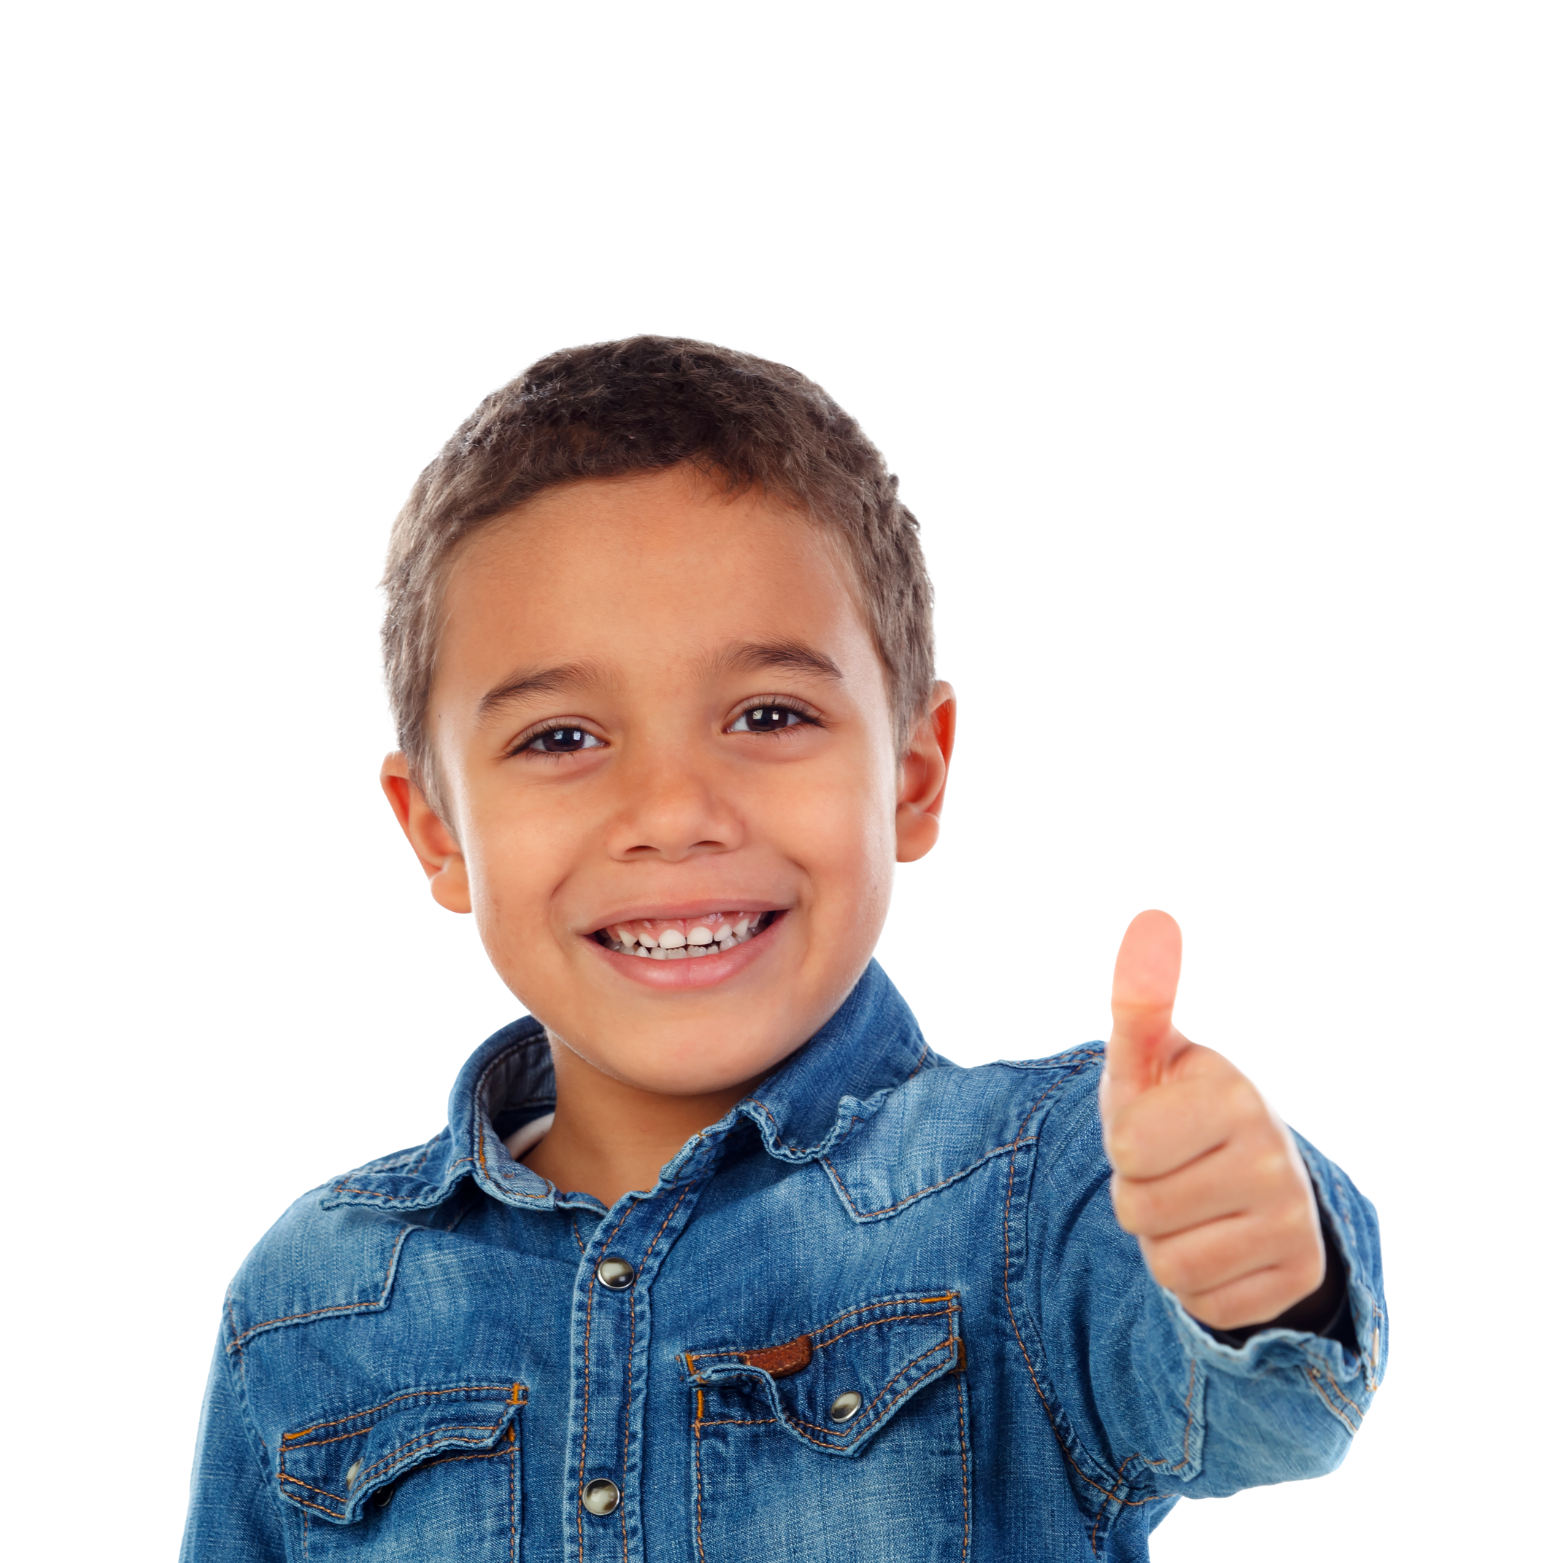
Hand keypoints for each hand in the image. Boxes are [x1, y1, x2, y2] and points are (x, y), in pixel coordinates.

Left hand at [1099, 910, 1329, 1331]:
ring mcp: (1295, 1220)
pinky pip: (1205, 1305)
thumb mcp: (1147, 1060)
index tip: (1158, 1124)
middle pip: (1138, 1211)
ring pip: (1169, 1266)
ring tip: (1193, 1202)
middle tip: (1173, 1167)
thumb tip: (1152, 921)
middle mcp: (1276, 1155)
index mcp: (1233, 1093)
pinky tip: (1221, 1241)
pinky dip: (1199, 1283)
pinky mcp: (1299, 1276)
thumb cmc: (1176, 1109)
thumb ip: (1140, 998)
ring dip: (1163, 1241)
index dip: (1123, 1142)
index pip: (1124, 1149)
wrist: (1239, 1176)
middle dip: (1138, 1194)